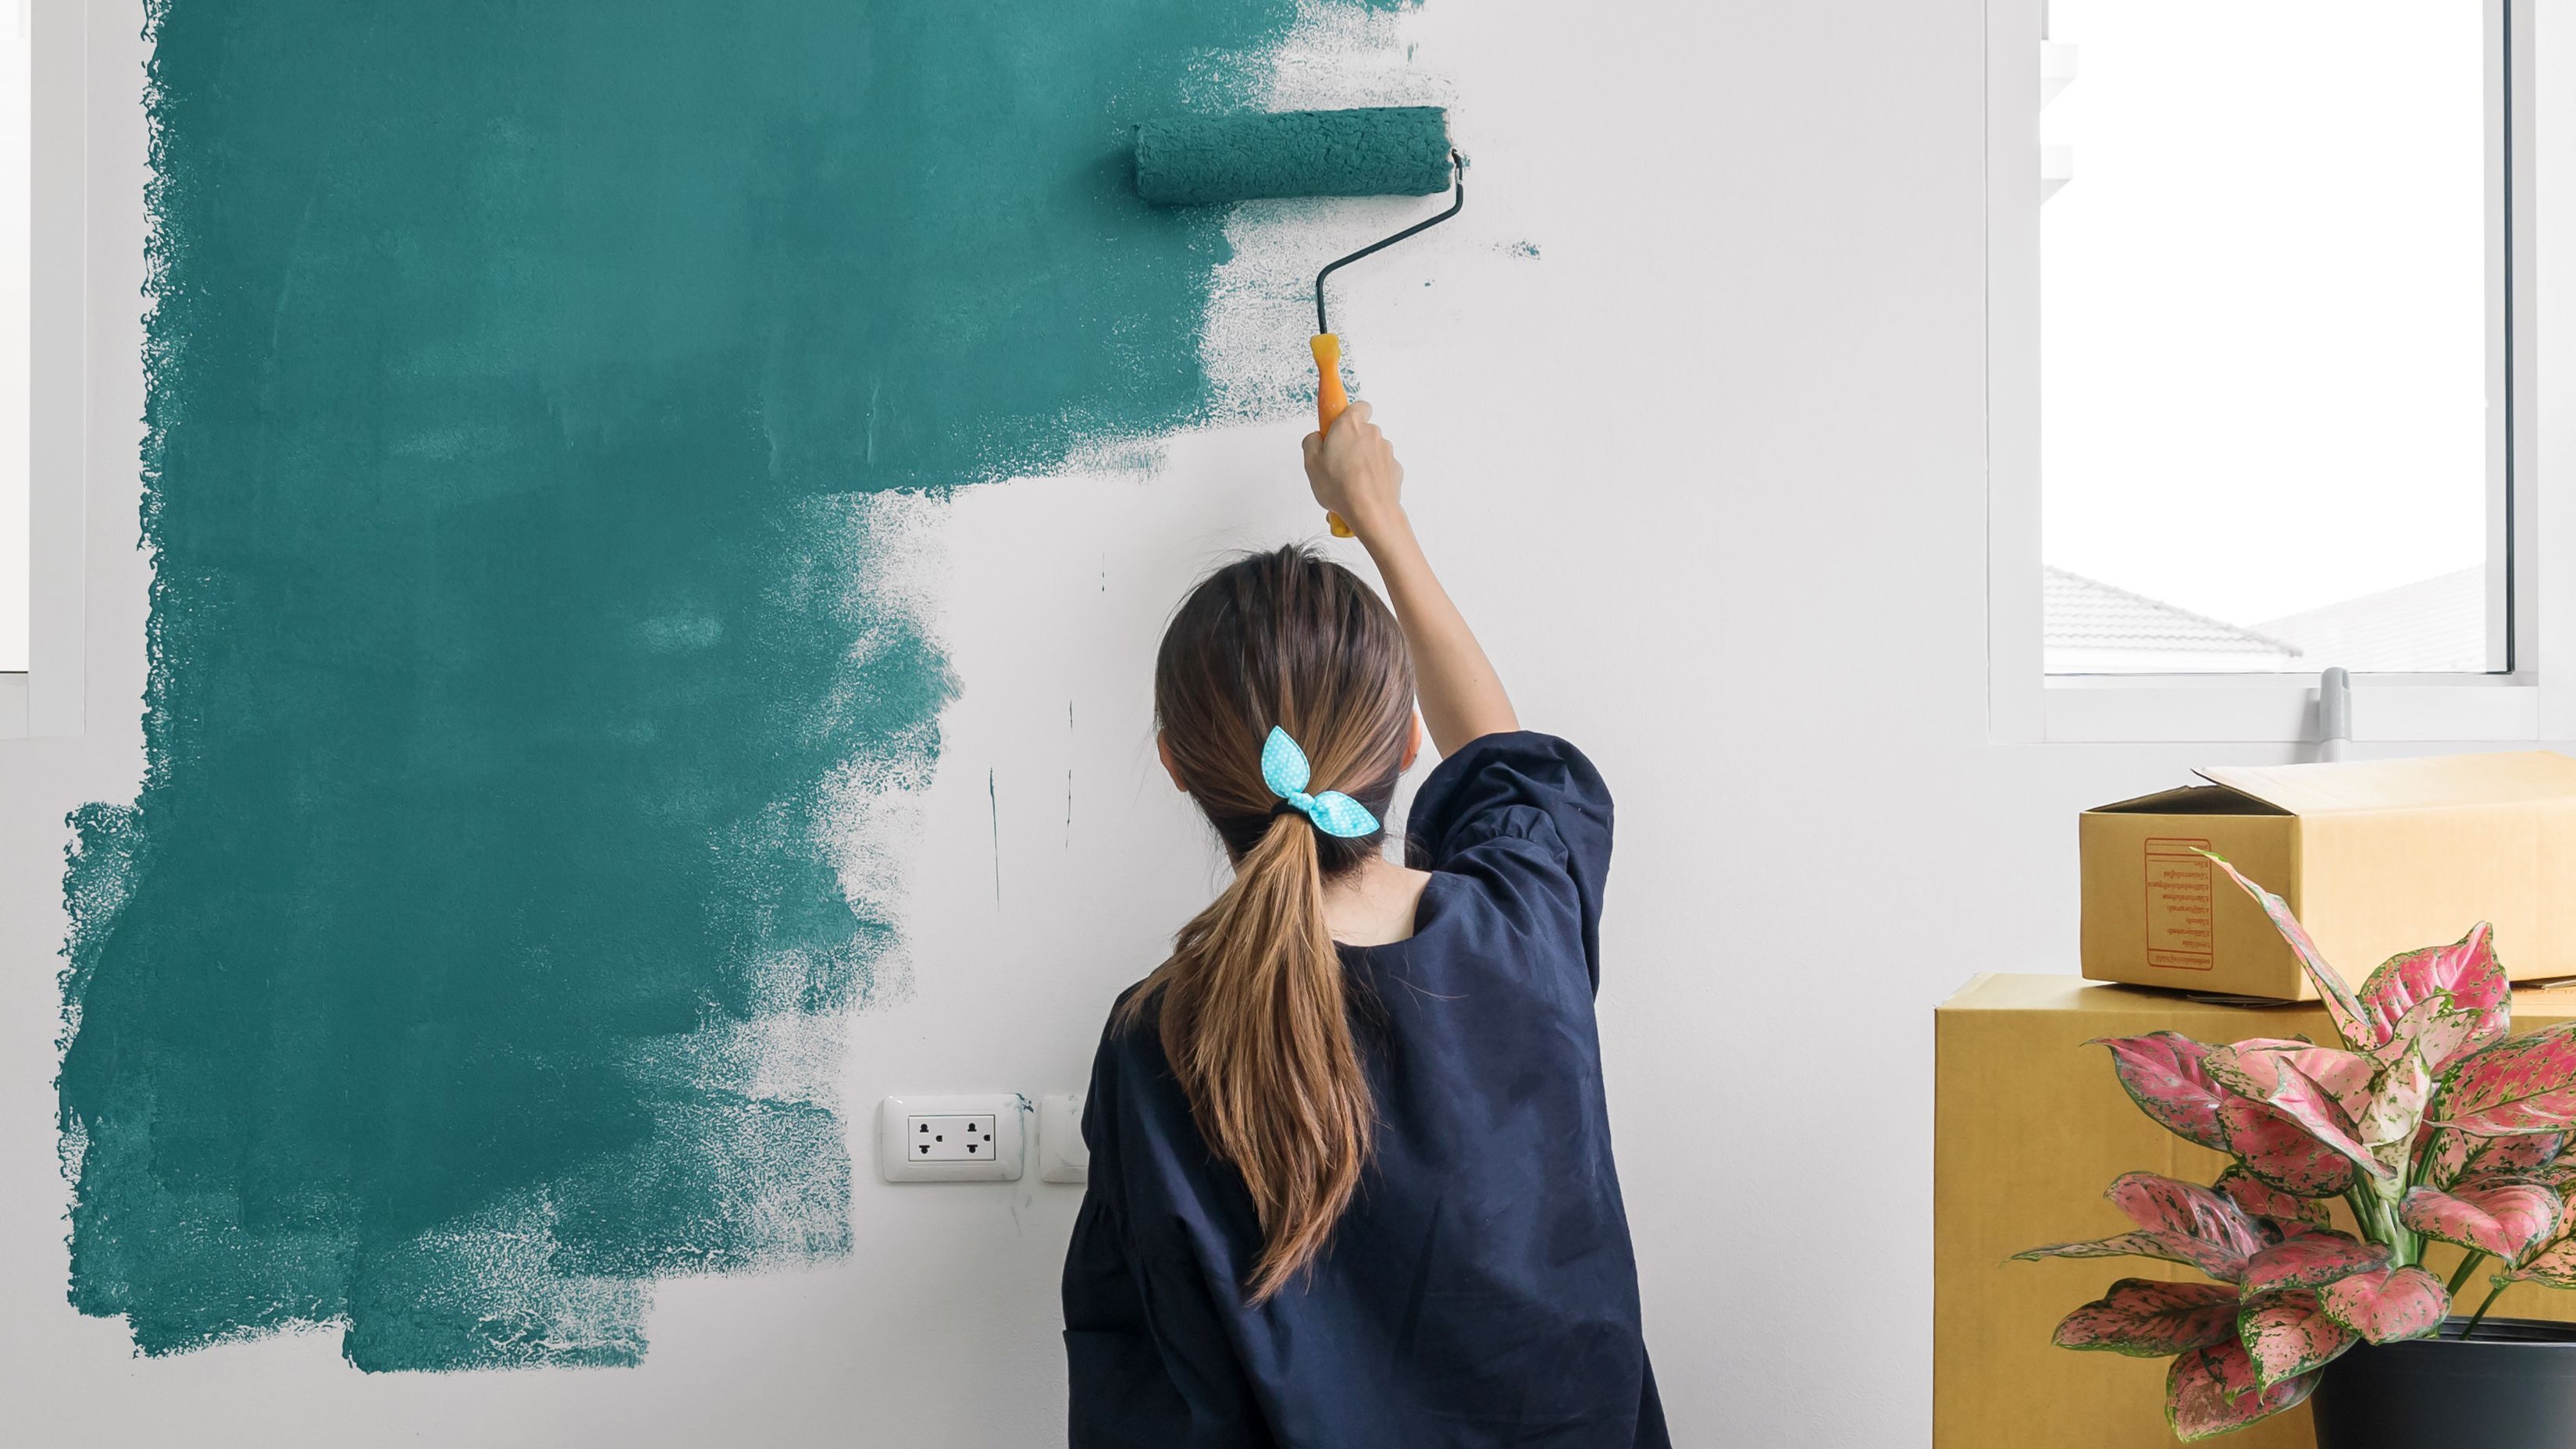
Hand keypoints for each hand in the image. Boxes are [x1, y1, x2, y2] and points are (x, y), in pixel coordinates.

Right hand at [1302, 401, 1403, 536]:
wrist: (1370, 511)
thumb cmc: (1340, 486)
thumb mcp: (1310, 463)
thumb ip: (1311, 442)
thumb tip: (1316, 438)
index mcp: (1349, 425)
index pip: (1358, 406)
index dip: (1348, 416)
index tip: (1337, 428)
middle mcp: (1372, 433)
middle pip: (1362, 431)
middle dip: (1351, 443)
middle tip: (1336, 462)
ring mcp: (1386, 451)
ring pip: (1371, 451)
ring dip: (1362, 462)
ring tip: (1347, 483)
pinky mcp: (1395, 469)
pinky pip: (1380, 468)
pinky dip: (1372, 476)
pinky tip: (1361, 491)